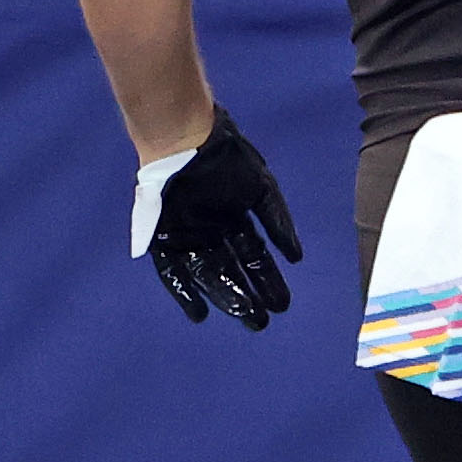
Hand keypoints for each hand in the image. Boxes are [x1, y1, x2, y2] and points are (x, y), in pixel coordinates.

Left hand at [133, 107, 302, 327]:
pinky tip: (199, 315)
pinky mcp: (165, 237)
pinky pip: (173, 271)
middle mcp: (212, 232)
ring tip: (243, 317)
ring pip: (208, 275)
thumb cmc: (226, 159)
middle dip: (249, 296)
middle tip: (262, 321)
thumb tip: (297, 257)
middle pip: (233, 271)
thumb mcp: (261, 189)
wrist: (186, 140)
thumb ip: (278, 222)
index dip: (268, 281)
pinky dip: (185, 292)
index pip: (254, 257)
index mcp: (235, 219)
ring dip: (224, 297)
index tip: (281, 304)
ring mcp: (188, 236)